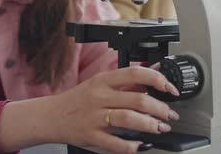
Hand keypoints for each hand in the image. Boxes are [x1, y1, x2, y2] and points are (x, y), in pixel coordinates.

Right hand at [52, 66, 180, 153]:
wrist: (51, 116)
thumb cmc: (78, 100)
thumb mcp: (98, 84)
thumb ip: (123, 83)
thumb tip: (151, 80)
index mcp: (103, 80)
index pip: (135, 73)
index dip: (157, 80)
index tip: (169, 88)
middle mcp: (99, 96)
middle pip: (137, 99)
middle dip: (160, 108)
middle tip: (169, 114)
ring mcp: (94, 117)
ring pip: (129, 119)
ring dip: (150, 125)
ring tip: (160, 128)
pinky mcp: (91, 135)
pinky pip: (115, 143)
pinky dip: (131, 146)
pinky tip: (140, 145)